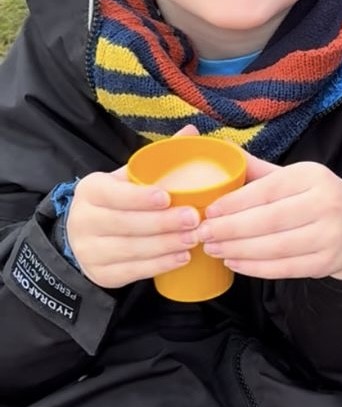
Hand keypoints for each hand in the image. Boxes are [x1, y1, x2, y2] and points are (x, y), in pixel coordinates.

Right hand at [66, 127, 200, 288]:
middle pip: (125, 224)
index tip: (167, 197)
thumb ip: (156, 159)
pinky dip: (159, 265)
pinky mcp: (101, 274)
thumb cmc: (114, 204)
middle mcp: (84, 220)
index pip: (113, 194)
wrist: (82, 239)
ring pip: (130, 249)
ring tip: (193, 239)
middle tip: (194, 219)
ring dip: (165, 245)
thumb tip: (191, 131)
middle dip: (162, 223)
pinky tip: (181, 258)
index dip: (139, 197)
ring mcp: (90, 250)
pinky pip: (132, 271)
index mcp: (91, 191)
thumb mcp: (125, 179)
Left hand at [195, 155, 341, 280]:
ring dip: (238, 249)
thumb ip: (260, 171)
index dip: (234, 203)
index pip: (268, 190)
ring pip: (274, 247)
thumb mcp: (297, 178)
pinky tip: (234, 262)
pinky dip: (254, 268)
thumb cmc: (318, 199)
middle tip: (202, 233)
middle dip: (230, 229)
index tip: (208, 211)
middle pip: (268, 220)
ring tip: (213, 248)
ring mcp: (329, 235)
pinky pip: (284, 268)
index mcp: (314, 176)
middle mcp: (326, 204)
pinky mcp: (326, 262)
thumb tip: (220, 154)